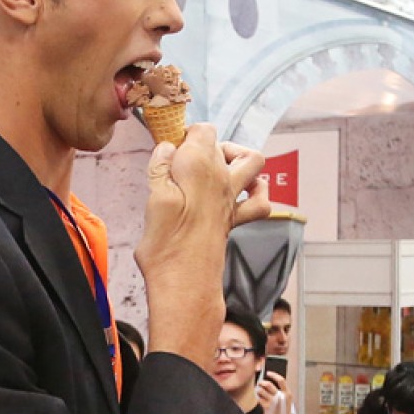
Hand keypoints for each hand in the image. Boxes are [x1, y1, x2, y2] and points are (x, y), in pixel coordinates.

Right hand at [136, 128, 266, 281]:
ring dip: (236, 157)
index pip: (202, 129)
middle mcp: (221, 178)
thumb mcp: (153, 198)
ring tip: (212, 166)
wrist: (185, 283)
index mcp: (198, 166)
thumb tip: (167, 148)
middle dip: (202, 144)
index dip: (184, 133)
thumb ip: (160, 167)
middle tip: (179, 161)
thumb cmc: (165, 245)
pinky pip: (259, 200)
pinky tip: (242, 192)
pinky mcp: (234, 220)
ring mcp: (232, 199)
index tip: (169, 147)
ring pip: (251, 161)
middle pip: (220, 142)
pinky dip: (257, 190)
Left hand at [255, 372, 296, 413]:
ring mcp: (273, 402)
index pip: (281, 380)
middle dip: (262, 382)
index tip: (268, 373)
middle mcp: (281, 397)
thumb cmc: (284, 409)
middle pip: (269, 385)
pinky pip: (259, 398)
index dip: (274, 375)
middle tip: (260, 383)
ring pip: (262, 391)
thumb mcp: (286, 399)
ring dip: (259, 389)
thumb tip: (269, 381)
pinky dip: (258, 397)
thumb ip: (281, 391)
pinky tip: (259, 397)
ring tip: (259, 391)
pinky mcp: (267, 407)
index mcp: (287, 393)